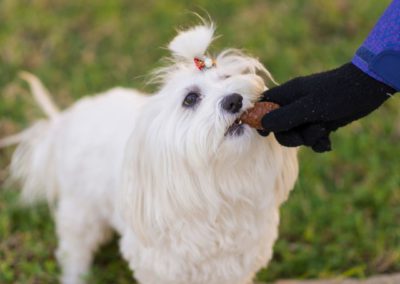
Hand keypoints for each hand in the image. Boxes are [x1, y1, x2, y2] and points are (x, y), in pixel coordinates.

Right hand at [258, 63, 395, 151]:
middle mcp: (294, 104)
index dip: (260, 119)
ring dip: (308, 138)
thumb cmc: (337, 93)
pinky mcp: (320, 122)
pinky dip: (319, 142)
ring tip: (323, 131)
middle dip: (292, 136)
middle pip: (279, 127)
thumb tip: (263, 124)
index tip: (264, 133)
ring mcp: (307, 114)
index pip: (263, 105)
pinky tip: (328, 140)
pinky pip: (311, 138)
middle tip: (304, 134)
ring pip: (296, 135)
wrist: (368, 90)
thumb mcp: (309, 107)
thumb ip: (285, 117)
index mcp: (287, 94)